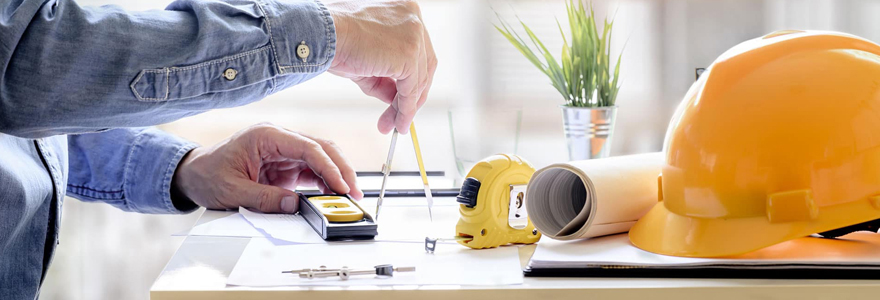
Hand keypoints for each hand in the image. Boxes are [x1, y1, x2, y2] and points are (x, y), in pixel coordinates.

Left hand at [171, 124, 362, 212]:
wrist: (193, 174)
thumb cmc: (208, 175)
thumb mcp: (232, 191)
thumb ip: (264, 199)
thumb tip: (294, 205)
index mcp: (266, 136)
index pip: (308, 147)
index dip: (329, 167)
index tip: (342, 185)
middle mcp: (279, 139)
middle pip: (321, 148)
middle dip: (341, 169)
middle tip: (354, 191)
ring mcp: (284, 151)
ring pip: (321, 158)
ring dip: (336, 176)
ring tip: (348, 196)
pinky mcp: (285, 164)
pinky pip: (312, 170)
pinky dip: (325, 182)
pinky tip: (332, 195)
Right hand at [325, 0, 437, 133]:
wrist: (321, 35)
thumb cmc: (335, 40)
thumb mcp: (367, 59)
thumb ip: (386, 77)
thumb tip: (398, 100)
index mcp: (405, 11)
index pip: (419, 51)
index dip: (412, 78)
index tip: (403, 99)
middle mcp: (414, 18)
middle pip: (425, 65)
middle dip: (413, 95)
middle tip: (401, 117)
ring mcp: (414, 35)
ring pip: (418, 79)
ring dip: (407, 107)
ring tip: (395, 125)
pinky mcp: (410, 54)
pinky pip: (411, 89)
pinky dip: (406, 109)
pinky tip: (398, 122)